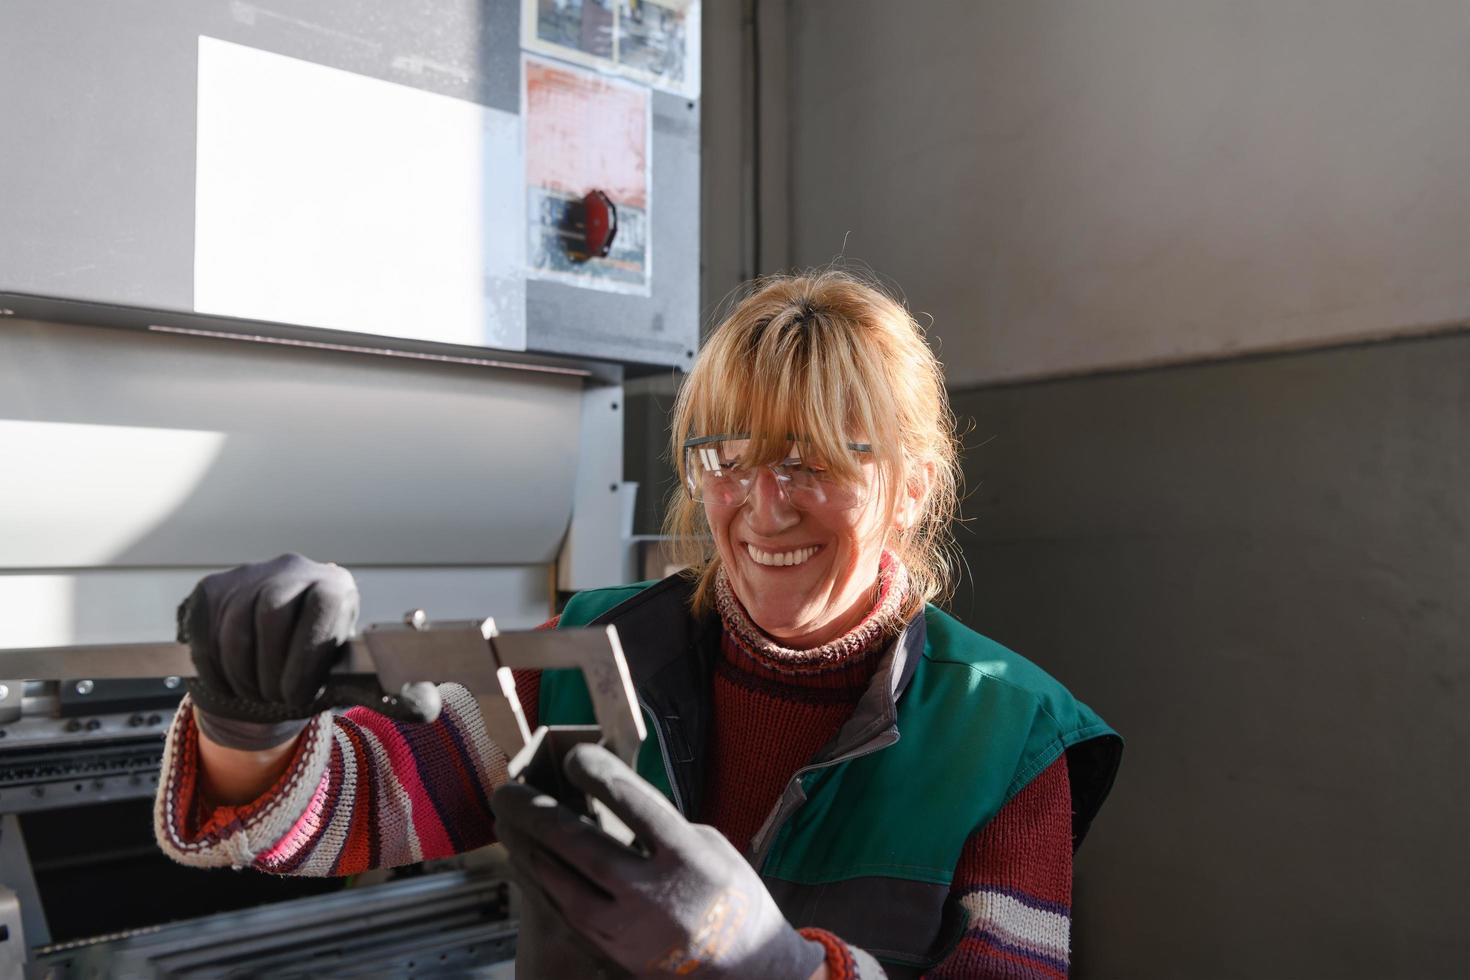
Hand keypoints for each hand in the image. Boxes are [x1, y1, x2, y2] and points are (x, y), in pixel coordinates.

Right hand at [177, 553, 436, 747]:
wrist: (274, 657)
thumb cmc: (318, 666)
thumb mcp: (352, 679)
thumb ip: (386, 694)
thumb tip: (427, 708)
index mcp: (335, 586)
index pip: (322, 606)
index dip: (306, 659)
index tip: (297, 696)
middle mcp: (293, 568)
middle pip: (271, 613)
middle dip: (269, 670)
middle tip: (273, 699)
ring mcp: (249, 574)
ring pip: (235, 625)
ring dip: (241, 673)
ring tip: (255, 693)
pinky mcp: (214, 588)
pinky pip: (205, 629)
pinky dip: (213, 667)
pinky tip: (231, 682)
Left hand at [492, 743, 824, 979]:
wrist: (744, 974)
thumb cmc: (729, 899)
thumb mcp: (709, 848)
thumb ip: (659, 825)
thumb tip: (609, 798)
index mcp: (687, 858)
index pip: (632, 803)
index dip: (597, 774)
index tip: (573, 756)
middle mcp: (654, 895)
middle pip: (580, 845)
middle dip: (536, 813)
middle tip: (506, 791)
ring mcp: (628, 930)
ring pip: (559, 884)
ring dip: (525, 847)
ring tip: (503, 821)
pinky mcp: (611, 955)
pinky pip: (561, 912)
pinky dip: (537, 882)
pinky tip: (522, 860)